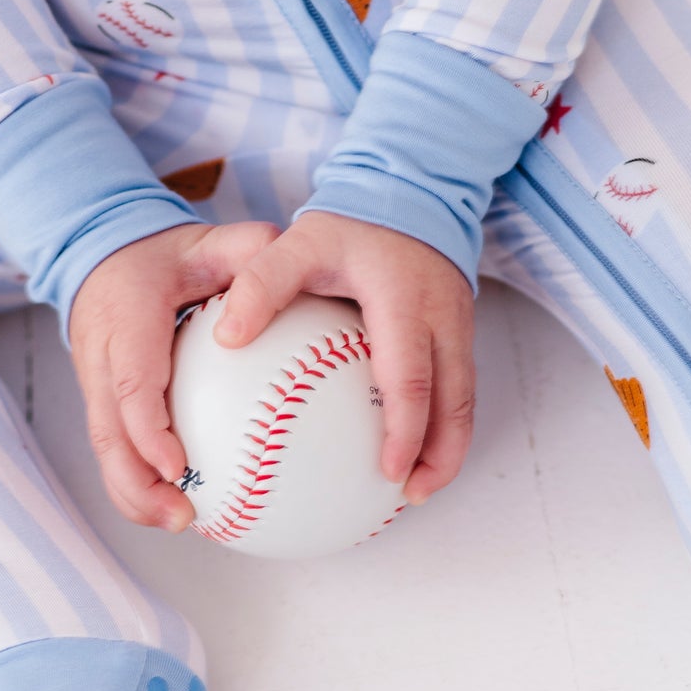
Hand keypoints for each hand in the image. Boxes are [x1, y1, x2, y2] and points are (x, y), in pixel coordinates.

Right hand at [71, 220, 279, 530]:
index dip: (147, 428)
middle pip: (107, 430)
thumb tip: (289, 259)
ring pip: (103, 447)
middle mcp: (99, 354)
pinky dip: (136, 482)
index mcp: (124, 318)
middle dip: (137, 482)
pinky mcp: (99, 398)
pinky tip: (176, 509)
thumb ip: (246, 248)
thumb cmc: (167, 253)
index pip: (132, 381)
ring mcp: (93, 380)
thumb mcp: (207, 240)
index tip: (176, 467)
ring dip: (133, 493)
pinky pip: (112, 446)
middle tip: (181, 517)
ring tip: (179, 525)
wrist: (101, 252)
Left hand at [215, 212, 474, 503]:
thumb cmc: (349, 227)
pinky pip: (459, 387)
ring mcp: (460, 327)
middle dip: (438, 455)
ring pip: (465, 401)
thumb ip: (262, 284)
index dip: (404, 428)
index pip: (409, 377)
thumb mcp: (299, 243)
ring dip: (448, 448)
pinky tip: (417, 451)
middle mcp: (444, 319)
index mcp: (405, 303)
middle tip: (410, 496)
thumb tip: (225, 337)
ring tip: (418, 488)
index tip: (387, 469)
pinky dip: (445, 425)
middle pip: (453, 402)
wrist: (411, 194)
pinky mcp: (463, 332)